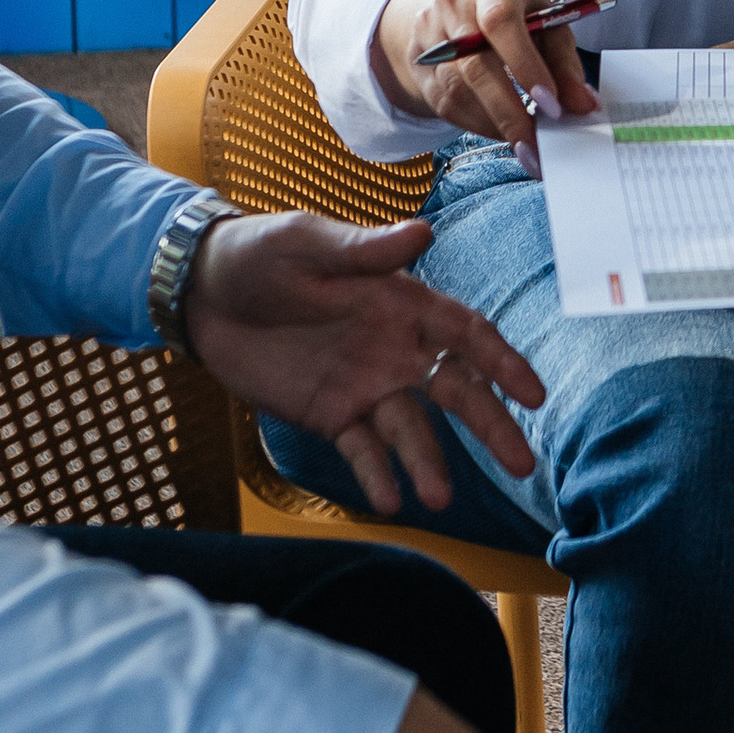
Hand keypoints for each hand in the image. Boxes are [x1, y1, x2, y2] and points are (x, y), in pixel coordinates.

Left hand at [181, 209, 542, 518]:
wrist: (201, 293)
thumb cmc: (260, 253)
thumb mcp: (308, 243)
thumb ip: (364, 250)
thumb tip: (422, 232)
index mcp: (401, 302)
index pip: (465, 334)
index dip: (502, 362)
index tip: (532, 395)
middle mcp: (395, 349)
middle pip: (455, 390)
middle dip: (491, 425)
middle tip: (522, 464)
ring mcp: (365, 386)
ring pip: (410, 430)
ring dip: (427, 462)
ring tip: (439, 498)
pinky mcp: (330, 416)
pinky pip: (361, 449)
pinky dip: (376, 473)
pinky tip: (388, 500)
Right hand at [375, 0, 601, 153]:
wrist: (458, 5)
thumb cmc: (515, 12)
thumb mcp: (546, 22)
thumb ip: (565, 63)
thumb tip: (583, 106)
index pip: (501, 22)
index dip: (526, 66)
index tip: (551, 105)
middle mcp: (453, 5)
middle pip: (475, 65)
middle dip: (511, 112)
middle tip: (538, 144)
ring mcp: (429, 35)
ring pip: (457, 91)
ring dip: (496, 125)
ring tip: (527, 145)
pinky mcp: (419, 65)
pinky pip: (445, 104)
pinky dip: (478, 125)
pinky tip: (503, 133)